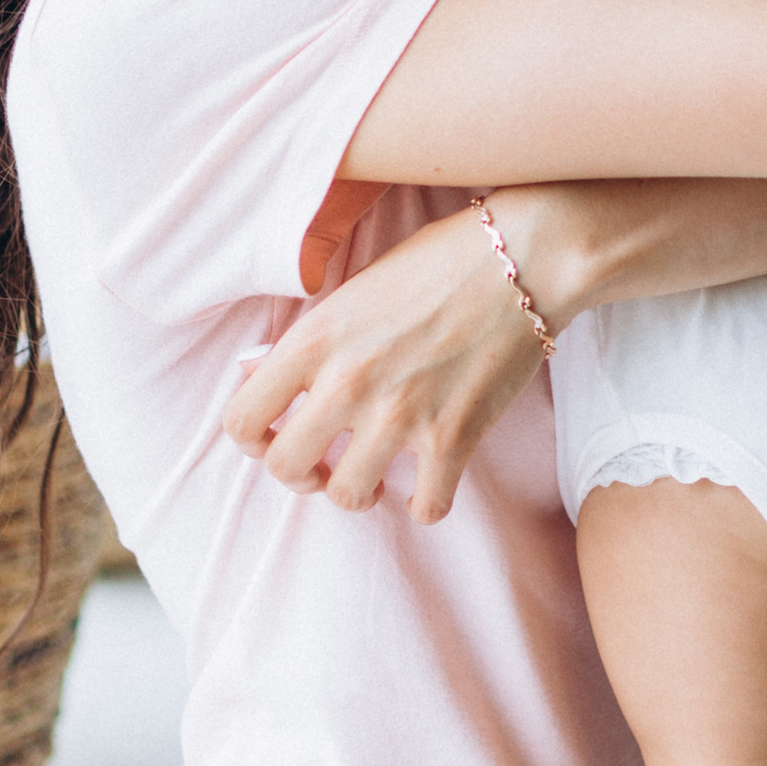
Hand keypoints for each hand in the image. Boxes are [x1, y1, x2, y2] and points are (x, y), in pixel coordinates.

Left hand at [221, 204, 545, 518]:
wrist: (524, 257)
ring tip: (376, 478)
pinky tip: (429, 483)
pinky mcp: (453, 437)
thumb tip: (251, 371)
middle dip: (301, 476)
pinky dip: (424, 504)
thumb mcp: (354, 289)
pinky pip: (424, 508)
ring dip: (359, 493)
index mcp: (314, 339)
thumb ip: (305, 339)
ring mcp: (400, 413)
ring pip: (347, 496)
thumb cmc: (438, 262)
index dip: (253, 440)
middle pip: (286, 468)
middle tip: (325, 466)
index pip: (242, 418)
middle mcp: (348, 380)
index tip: (277, 439)